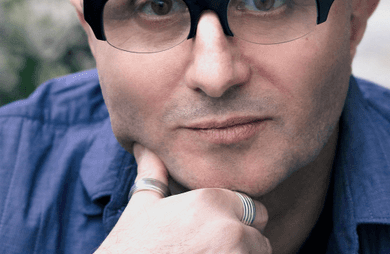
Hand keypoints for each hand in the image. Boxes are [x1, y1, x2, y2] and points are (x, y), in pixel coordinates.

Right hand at [95, 143, 270, 253]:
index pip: (253, 208)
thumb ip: (153, 173)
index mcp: (210, 200)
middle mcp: (228, 228)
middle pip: (258, 237)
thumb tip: (144, 146)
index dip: (236, 222)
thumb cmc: (131, 248)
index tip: (214, 234)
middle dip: (243, 244)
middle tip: (212, 249)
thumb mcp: (141, 208)